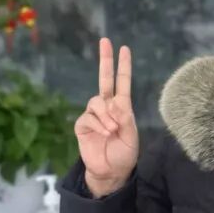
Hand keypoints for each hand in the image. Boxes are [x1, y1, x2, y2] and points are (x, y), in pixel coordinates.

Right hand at [75, 39, 139, 196]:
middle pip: (104, 79)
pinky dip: (99, 125)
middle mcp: (107, 107)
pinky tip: (105, 134)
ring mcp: (94, 115)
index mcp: (122, 107)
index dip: (123, 66)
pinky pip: (89, 117)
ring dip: (106, 115)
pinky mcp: (82, 125)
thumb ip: (125, 119)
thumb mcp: (131, 136)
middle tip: (106, 41)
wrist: (111, 171)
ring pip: (96, 101)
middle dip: (105, 60)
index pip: (122, 82)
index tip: (124, 48)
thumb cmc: (124, 154)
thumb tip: (114, 104)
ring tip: (113, 130)